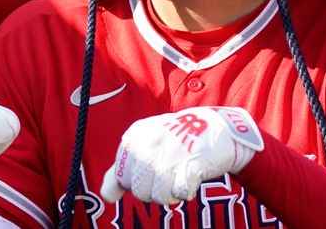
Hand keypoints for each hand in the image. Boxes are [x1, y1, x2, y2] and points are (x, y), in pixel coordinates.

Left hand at [100, 106, 263, 205]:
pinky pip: (179, 193)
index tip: (152, 169)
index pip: (122, 178)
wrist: (218, 128)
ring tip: (179, 177)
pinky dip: (186, 192)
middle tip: (168, 175)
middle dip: (154, 190)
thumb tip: (106, 194)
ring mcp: (170, 152)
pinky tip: (191, 178)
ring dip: (171, 193)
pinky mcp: (191, 163)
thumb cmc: (178, 140)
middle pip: (139, 190)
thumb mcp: (145, 145)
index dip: (137, 182)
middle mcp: (149, 142)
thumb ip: (123, 168)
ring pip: (158, 196)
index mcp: (135, 136)